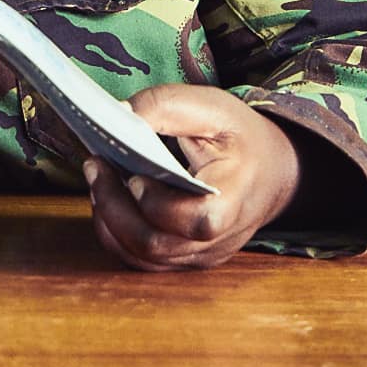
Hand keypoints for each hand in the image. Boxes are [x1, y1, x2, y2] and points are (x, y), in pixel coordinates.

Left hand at [84, 84, 301, 271]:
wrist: (271, 172)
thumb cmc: (240, 138)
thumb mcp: (213, 107)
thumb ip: (165, 106)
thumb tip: (117, 114)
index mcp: (236, 197)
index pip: (198, 221)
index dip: (159, 204)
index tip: (134, 174)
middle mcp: (220, 237)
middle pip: (159, 245)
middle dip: (115, 207)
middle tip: (94, 167)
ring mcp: (202, 254)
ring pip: (144, 258)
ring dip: (109, 221)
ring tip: (97, 180)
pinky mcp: (185, 257)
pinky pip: (142, 260)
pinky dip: (115, 233)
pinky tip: (107, 201)